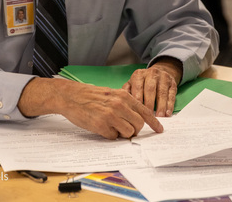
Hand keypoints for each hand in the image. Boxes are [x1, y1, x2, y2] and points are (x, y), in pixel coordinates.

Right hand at [18, 78, 162, 139]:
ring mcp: (110, 115)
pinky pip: (113, 137)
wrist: (72, 96)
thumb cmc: (92, 96)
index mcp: (124, 96)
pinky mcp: (101, 125)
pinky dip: (110, 135)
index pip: (145, 111)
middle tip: (127, 130)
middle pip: (139, 125)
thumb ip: (125, 103)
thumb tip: (138, 118)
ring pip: (128, 132)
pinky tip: (102, 128)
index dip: (154, 122)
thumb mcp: (112, 94)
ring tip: (113, 128)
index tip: (160, 129)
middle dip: (135, 130)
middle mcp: (120, 105)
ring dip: (123, 134)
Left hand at [123, 58, 181, 116]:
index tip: (137, 111)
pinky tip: (167, 113)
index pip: (138, 87)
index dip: (138, 99)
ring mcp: (163, 77)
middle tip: (148, 116)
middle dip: (149, 104)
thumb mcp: (132, 84)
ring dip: (161, 106)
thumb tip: (124, 103)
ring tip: (159, 117)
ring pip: (162, 92)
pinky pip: (171, 94)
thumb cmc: (141, 83)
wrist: (158, 73)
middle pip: (150, 89)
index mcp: (139, 74)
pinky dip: (170, 105)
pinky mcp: (172, 83)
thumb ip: (127, 92)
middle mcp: (152, 73)